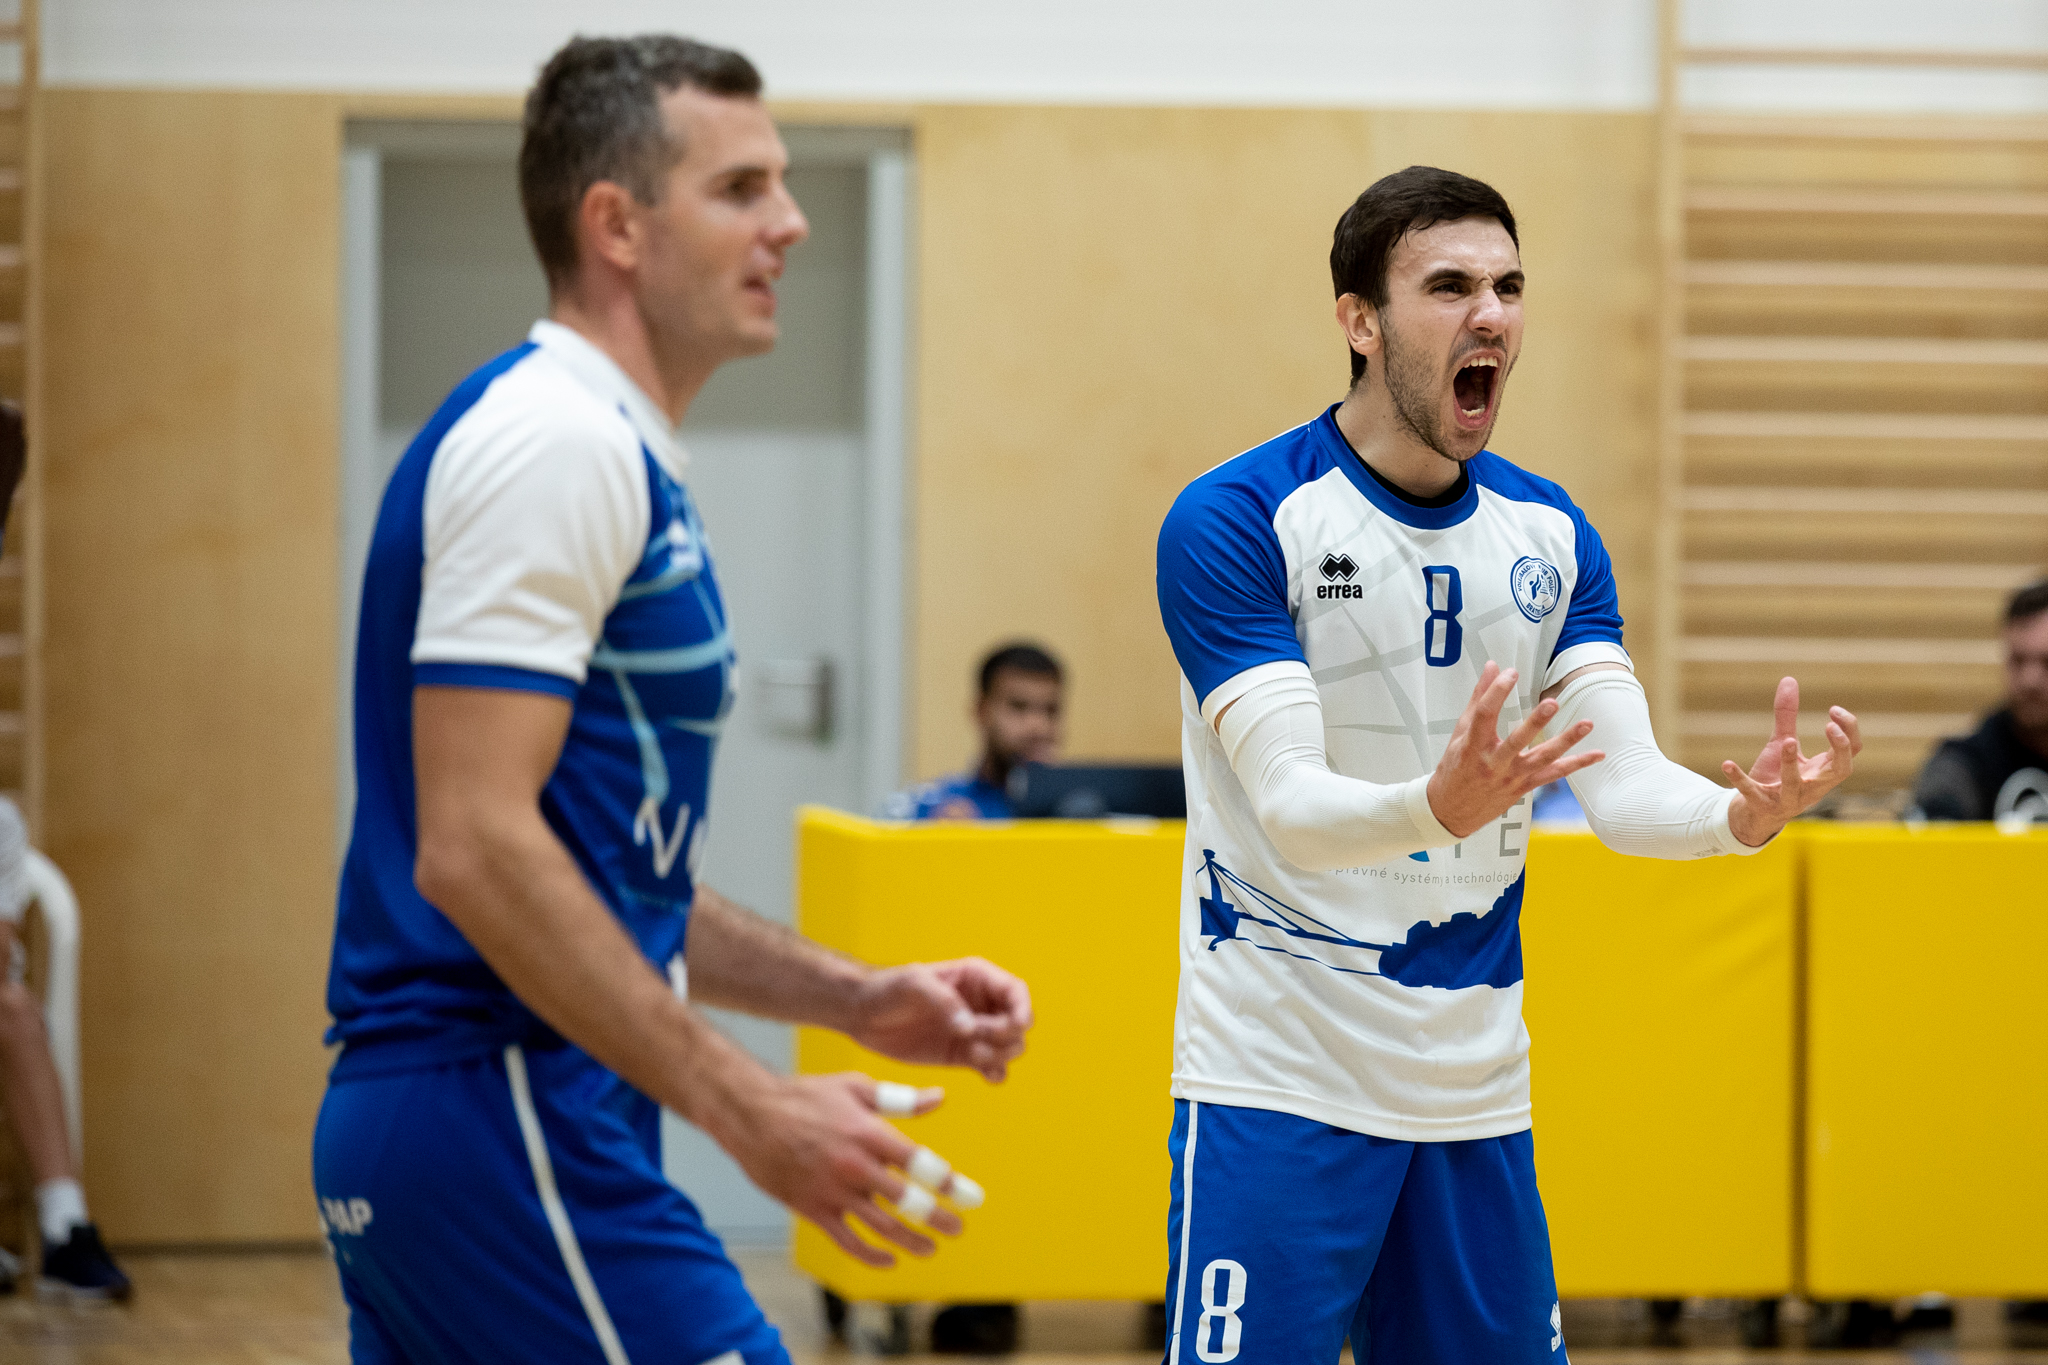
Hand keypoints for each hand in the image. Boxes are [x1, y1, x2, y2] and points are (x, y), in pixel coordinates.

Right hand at [719, 1071, 961, 1267]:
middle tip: (958, 1228)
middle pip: (906, 1201)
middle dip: (937, 1218)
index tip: (972, 1198)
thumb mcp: (855, 1087)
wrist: (751, 1115)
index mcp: (868, 1133)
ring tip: (931, 1247)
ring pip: (881, 1227)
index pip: (920, 1164)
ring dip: (911, 1241)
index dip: (950, 1184)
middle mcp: (854, 1166)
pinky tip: (889, 1258)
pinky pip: (846, 1241)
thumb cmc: (806, 1097)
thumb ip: (900, 1099)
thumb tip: (940, 1099)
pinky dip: (870, 1255)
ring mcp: (833, 1192)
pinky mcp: (813, 1210)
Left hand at [850, 959, 1032, 1081]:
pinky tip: (986, 1075)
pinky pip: (993, 1066)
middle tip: (975, 1038)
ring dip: (1000, 1055)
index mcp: (976, 977)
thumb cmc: (887, 988)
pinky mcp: (962, 1054)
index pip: (1015, 991)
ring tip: (972, 1055)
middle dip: (1006, 1035)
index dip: (1023, 1008)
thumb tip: (970, 1026)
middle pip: (1018, 1022)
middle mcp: (981, 1004)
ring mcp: (973, 1031)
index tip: (1016, 1024)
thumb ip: (944, 1001)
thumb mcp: (912, 984)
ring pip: (1010, 1046)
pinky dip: (996, 1072)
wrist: (862, 1012)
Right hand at [1426, 661, 1605, 838]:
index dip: (1497, 692)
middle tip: (1552, 703)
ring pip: (1542, 758)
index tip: (1510, 673)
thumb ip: (1478, 699)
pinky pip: (1553, 775)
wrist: (1451, 811)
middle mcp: (1493, 763)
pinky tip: (1597, 754)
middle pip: (1517, 740)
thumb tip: (1493, 667)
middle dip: (1535, 722)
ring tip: (1587, 724)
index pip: (1484, 715)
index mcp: (1472, 746)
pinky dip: (1576, 764)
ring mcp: (1511, 777)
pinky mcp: (1523, 787)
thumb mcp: (1459, 734)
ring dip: (1567, 742)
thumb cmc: (1455, 769)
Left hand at [1723, 677, 1861, 846]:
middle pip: (1840, 770)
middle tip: (1829, 727)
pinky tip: (1726, 763)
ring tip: (1787, 740)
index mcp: (1823, 771)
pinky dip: (1740, 779)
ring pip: (1796, 784)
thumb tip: (1789, 679)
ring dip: (1791, 763)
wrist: (1755, 813)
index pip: (1851, 752)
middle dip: (1839, 749)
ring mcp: (1789, 798)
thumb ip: (1787, 715)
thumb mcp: (1782, 742)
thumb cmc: (1777, 776)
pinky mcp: (1763, 806)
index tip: (1833, 709)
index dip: (1849, 731)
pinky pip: (1752, 793)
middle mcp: (1813, 786)